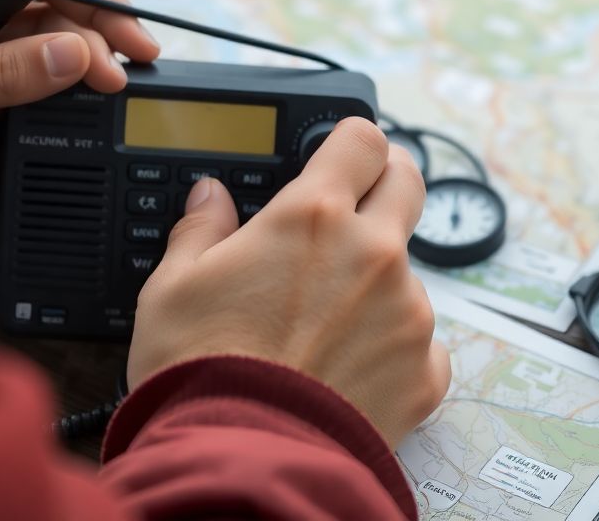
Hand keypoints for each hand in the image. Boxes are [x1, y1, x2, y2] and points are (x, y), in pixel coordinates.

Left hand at [0, 0, 159, 201]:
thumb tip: (71, 53)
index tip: (121, 22)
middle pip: (42, 18)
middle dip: (91, 40)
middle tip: (126, 73)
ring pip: (41, 69)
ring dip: (79, 86)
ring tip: (107, 106)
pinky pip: (26, 120)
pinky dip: (53, 131)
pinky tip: (70, 141)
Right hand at [127, 118, 449, 446]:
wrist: (240, 460)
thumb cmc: (200, 373)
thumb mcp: (172, 287)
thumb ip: (200, 229)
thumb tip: (209, 199)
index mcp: (314, 217)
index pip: (363, 138)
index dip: (349, 141)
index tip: (338, 155)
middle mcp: (374, 254)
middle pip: (409, 182)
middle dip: (385, 184)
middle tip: (352, 210)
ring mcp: (408, 312)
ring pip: (407, 270)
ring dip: (377, 280)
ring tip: (323, 324)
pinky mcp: (426, 370)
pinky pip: (421, 341)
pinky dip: (392, 347)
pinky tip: (347, 368)